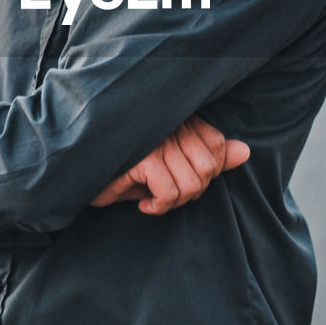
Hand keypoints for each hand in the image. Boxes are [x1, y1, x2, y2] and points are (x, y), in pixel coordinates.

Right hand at [90, 116, 248, 216]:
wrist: (81, 175)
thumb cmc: (126, 170)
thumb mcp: (172, 166)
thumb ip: (210, 158)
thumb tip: (244, 152)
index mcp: (178, 118)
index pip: (217, 143)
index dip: (207, 171)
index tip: (181, 179)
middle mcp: (169, 123)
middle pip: (208, 167)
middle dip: (191, 191)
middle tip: (167, 193)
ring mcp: (156, 139)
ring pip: (192, 184)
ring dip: (173, 202)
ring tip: (154, 198)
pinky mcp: (142, 157)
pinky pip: (169, 192)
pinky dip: (158, 206)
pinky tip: (142, 203)